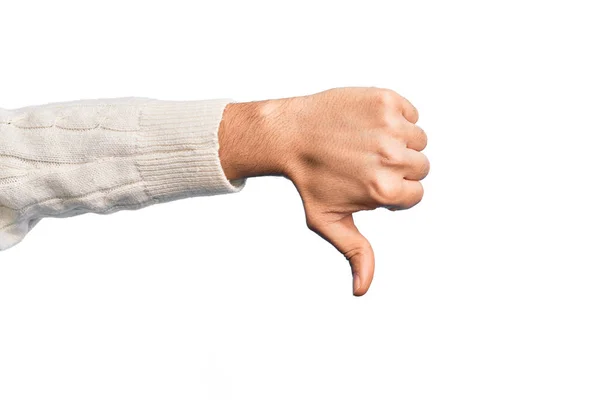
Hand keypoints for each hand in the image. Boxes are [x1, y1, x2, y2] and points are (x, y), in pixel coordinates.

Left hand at [218, 87, 428, 295]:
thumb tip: (361, 291)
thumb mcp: (327, 221)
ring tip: (365, 143)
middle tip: (364, 162)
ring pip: (419, 139)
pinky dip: (397, 117)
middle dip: (398, 168)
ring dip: (399, 142)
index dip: (392, 191)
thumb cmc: (308, 180)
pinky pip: (411, 113)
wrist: (289, 133)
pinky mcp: (386, 99)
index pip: (415, 194)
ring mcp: (389, 126)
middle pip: (421, 167)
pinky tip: (368, 124)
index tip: (366, 182)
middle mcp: (390, 156)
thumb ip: (354, 253)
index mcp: (383, 189)